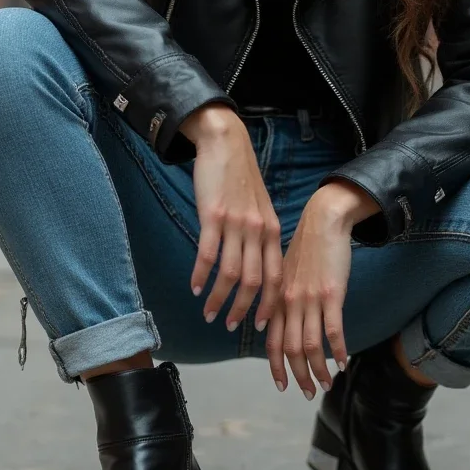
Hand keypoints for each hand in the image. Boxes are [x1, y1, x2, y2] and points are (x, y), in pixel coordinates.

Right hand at [184, 110, 282, 331]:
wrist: (227, 144)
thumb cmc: (242, 178)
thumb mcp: (261, 208)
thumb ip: (261, 235)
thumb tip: (254, 266)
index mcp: (273, 231)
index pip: (276, 277)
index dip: (268, 304)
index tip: (260, 326)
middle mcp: (258, 230)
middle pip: (254, 281)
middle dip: (242, 310)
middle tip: (229, 326)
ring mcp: (236, 224)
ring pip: (230, 274)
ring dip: (218, 299)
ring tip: (208, 313)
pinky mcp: (214, 216)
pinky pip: (208, 255)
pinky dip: (200, 276)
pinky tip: (194, 287)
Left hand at [265, 187, 356, 398]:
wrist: (323, 221)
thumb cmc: (306, 248)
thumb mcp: (286, 273)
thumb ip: (281, 299)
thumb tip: (275, 322)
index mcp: (278, 299)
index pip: (272, 341)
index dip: (276, 366)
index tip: (282, 386)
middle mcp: (290, 302)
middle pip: (291, 349)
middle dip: (299, 376)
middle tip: (308, 394)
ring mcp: (311, 299)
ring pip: (311, 345)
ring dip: (319, 370)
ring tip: (327, 384)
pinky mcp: (332, 294)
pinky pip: (333, 330)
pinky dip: (338, 350)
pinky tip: (344, 362)